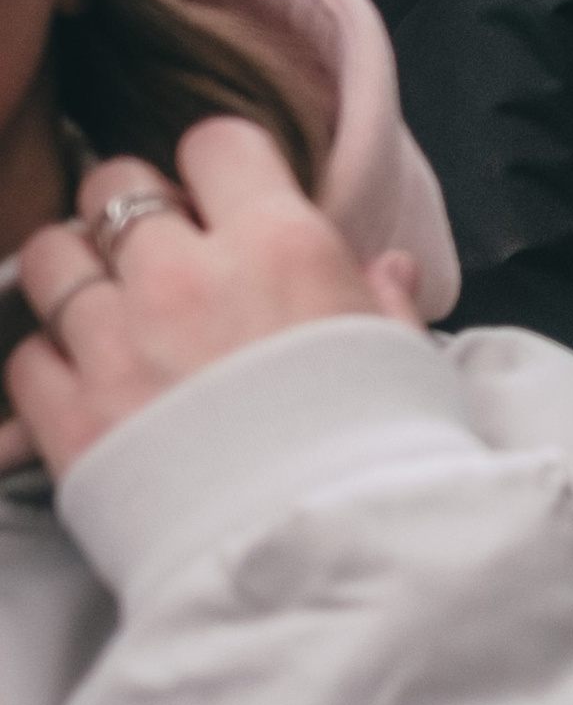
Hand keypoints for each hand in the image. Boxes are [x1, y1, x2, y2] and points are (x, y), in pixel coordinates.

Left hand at [3, 118, 423, 479]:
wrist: (316, 562)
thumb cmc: (374, 459)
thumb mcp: (403, 362)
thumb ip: (384, 302)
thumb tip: (387, 268)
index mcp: (281, 246)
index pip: (217, 142)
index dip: (216, 167)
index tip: (220, 197)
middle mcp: (187, 276)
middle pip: (115, 185)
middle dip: (130, 209)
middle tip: (152, 251)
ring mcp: (118, 343)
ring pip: (50, 257)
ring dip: (72, 274)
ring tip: (103, 307)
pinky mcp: (70, 417)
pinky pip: (24, 356)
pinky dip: (46, 363)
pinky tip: (83, 383)